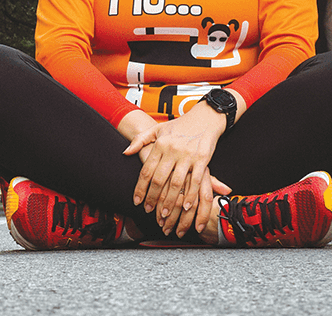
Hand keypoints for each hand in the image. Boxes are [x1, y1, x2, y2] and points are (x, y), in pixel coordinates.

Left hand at [123, 102, 225, 236]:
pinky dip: (190, 195)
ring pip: (176, 183)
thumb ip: (140, 140)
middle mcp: (172, 150)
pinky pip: (195, 180)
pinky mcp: (202, 159)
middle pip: (159, 179)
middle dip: (153, 198)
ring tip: (165, 214)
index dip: (140, 188)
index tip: (137, 201)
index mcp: (160, 144)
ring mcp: (187, 155)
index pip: (146, 170)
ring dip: (170, 200)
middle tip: (149, 211)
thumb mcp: (158, 129)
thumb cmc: (180, 125)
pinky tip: (187, 206)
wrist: (205, 117)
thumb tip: (126, 152)